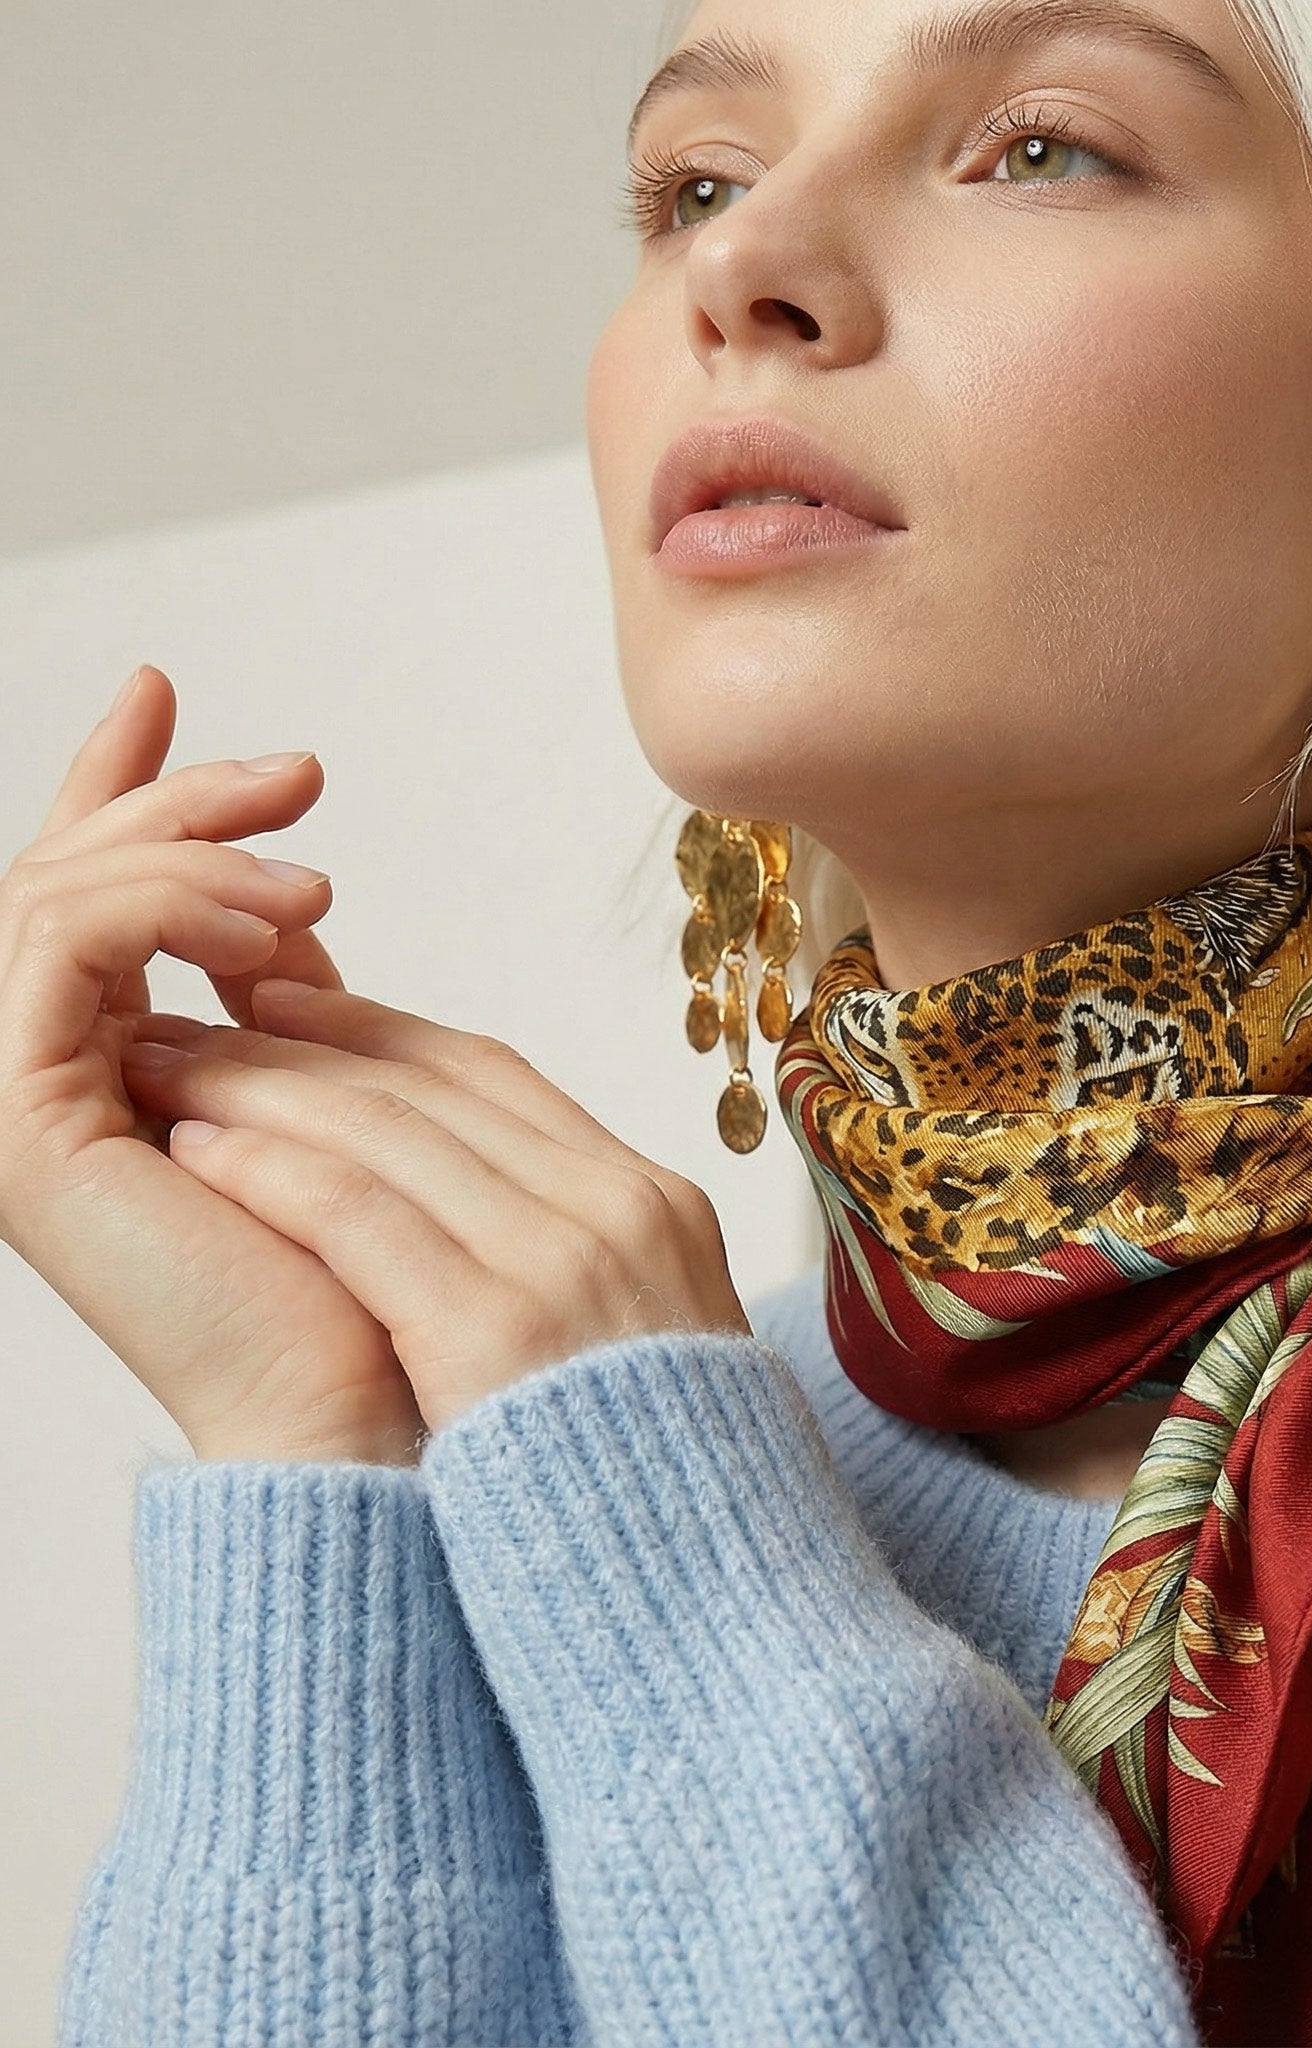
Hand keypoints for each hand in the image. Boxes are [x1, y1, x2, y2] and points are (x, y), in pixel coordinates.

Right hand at [0, 665, 428, 1465]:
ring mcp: (7, 1101)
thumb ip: (276, 1003)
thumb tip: (293, 919)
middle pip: (57, 881)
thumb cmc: (364, 1266)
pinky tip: (279, 931)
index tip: (168, 691)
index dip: (113, 791)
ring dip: (191, 859)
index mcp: (94, 1066)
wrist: (369, 1399)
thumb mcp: (322, 1090)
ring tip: (316, 882)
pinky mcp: (17, 1124)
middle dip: (172, 804)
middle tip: (296, 772)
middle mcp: (30, 1077)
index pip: (80, 897)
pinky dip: (167, 913)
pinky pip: (62, 952)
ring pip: (53, 900)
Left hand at [120, 977, 748, 1433]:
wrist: (717, 1594)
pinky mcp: (500, 1329)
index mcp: (656, 1202)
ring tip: (173, 1069)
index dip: (381, 1029)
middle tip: (204, 1013)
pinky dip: (272, 1171)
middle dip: (303, 1041)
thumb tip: (482, 1218)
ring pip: (385, 1131)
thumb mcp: (653, 1338)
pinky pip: (360, 1215)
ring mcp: (566, 1261)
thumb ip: (585, 1262)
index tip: (294, 1007)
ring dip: (261, 1090)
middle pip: (431, 1086)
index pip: (495, 1075)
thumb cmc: (665, 1487)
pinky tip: (200, 1152)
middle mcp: (617, 1207)